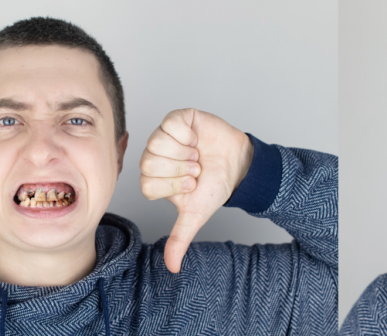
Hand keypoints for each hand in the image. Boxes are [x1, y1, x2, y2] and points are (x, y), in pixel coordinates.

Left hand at [139, 108, 253, 272]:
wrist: (239, 165)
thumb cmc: (215, 185)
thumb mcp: (196, 215)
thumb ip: (179, 238)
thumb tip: (172, 267)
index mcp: (153, 177)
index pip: (147, 184)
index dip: (174, 186)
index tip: (191, 185)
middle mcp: (154, 155)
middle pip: (149, 164)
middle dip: (180, 171)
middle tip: (195, 169)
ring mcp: (164, 135)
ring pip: (157, 143)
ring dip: (186, 154)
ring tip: (197, 155)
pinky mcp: (177, 118)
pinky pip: (171, 125)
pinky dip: (189, 136)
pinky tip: (197, 140)